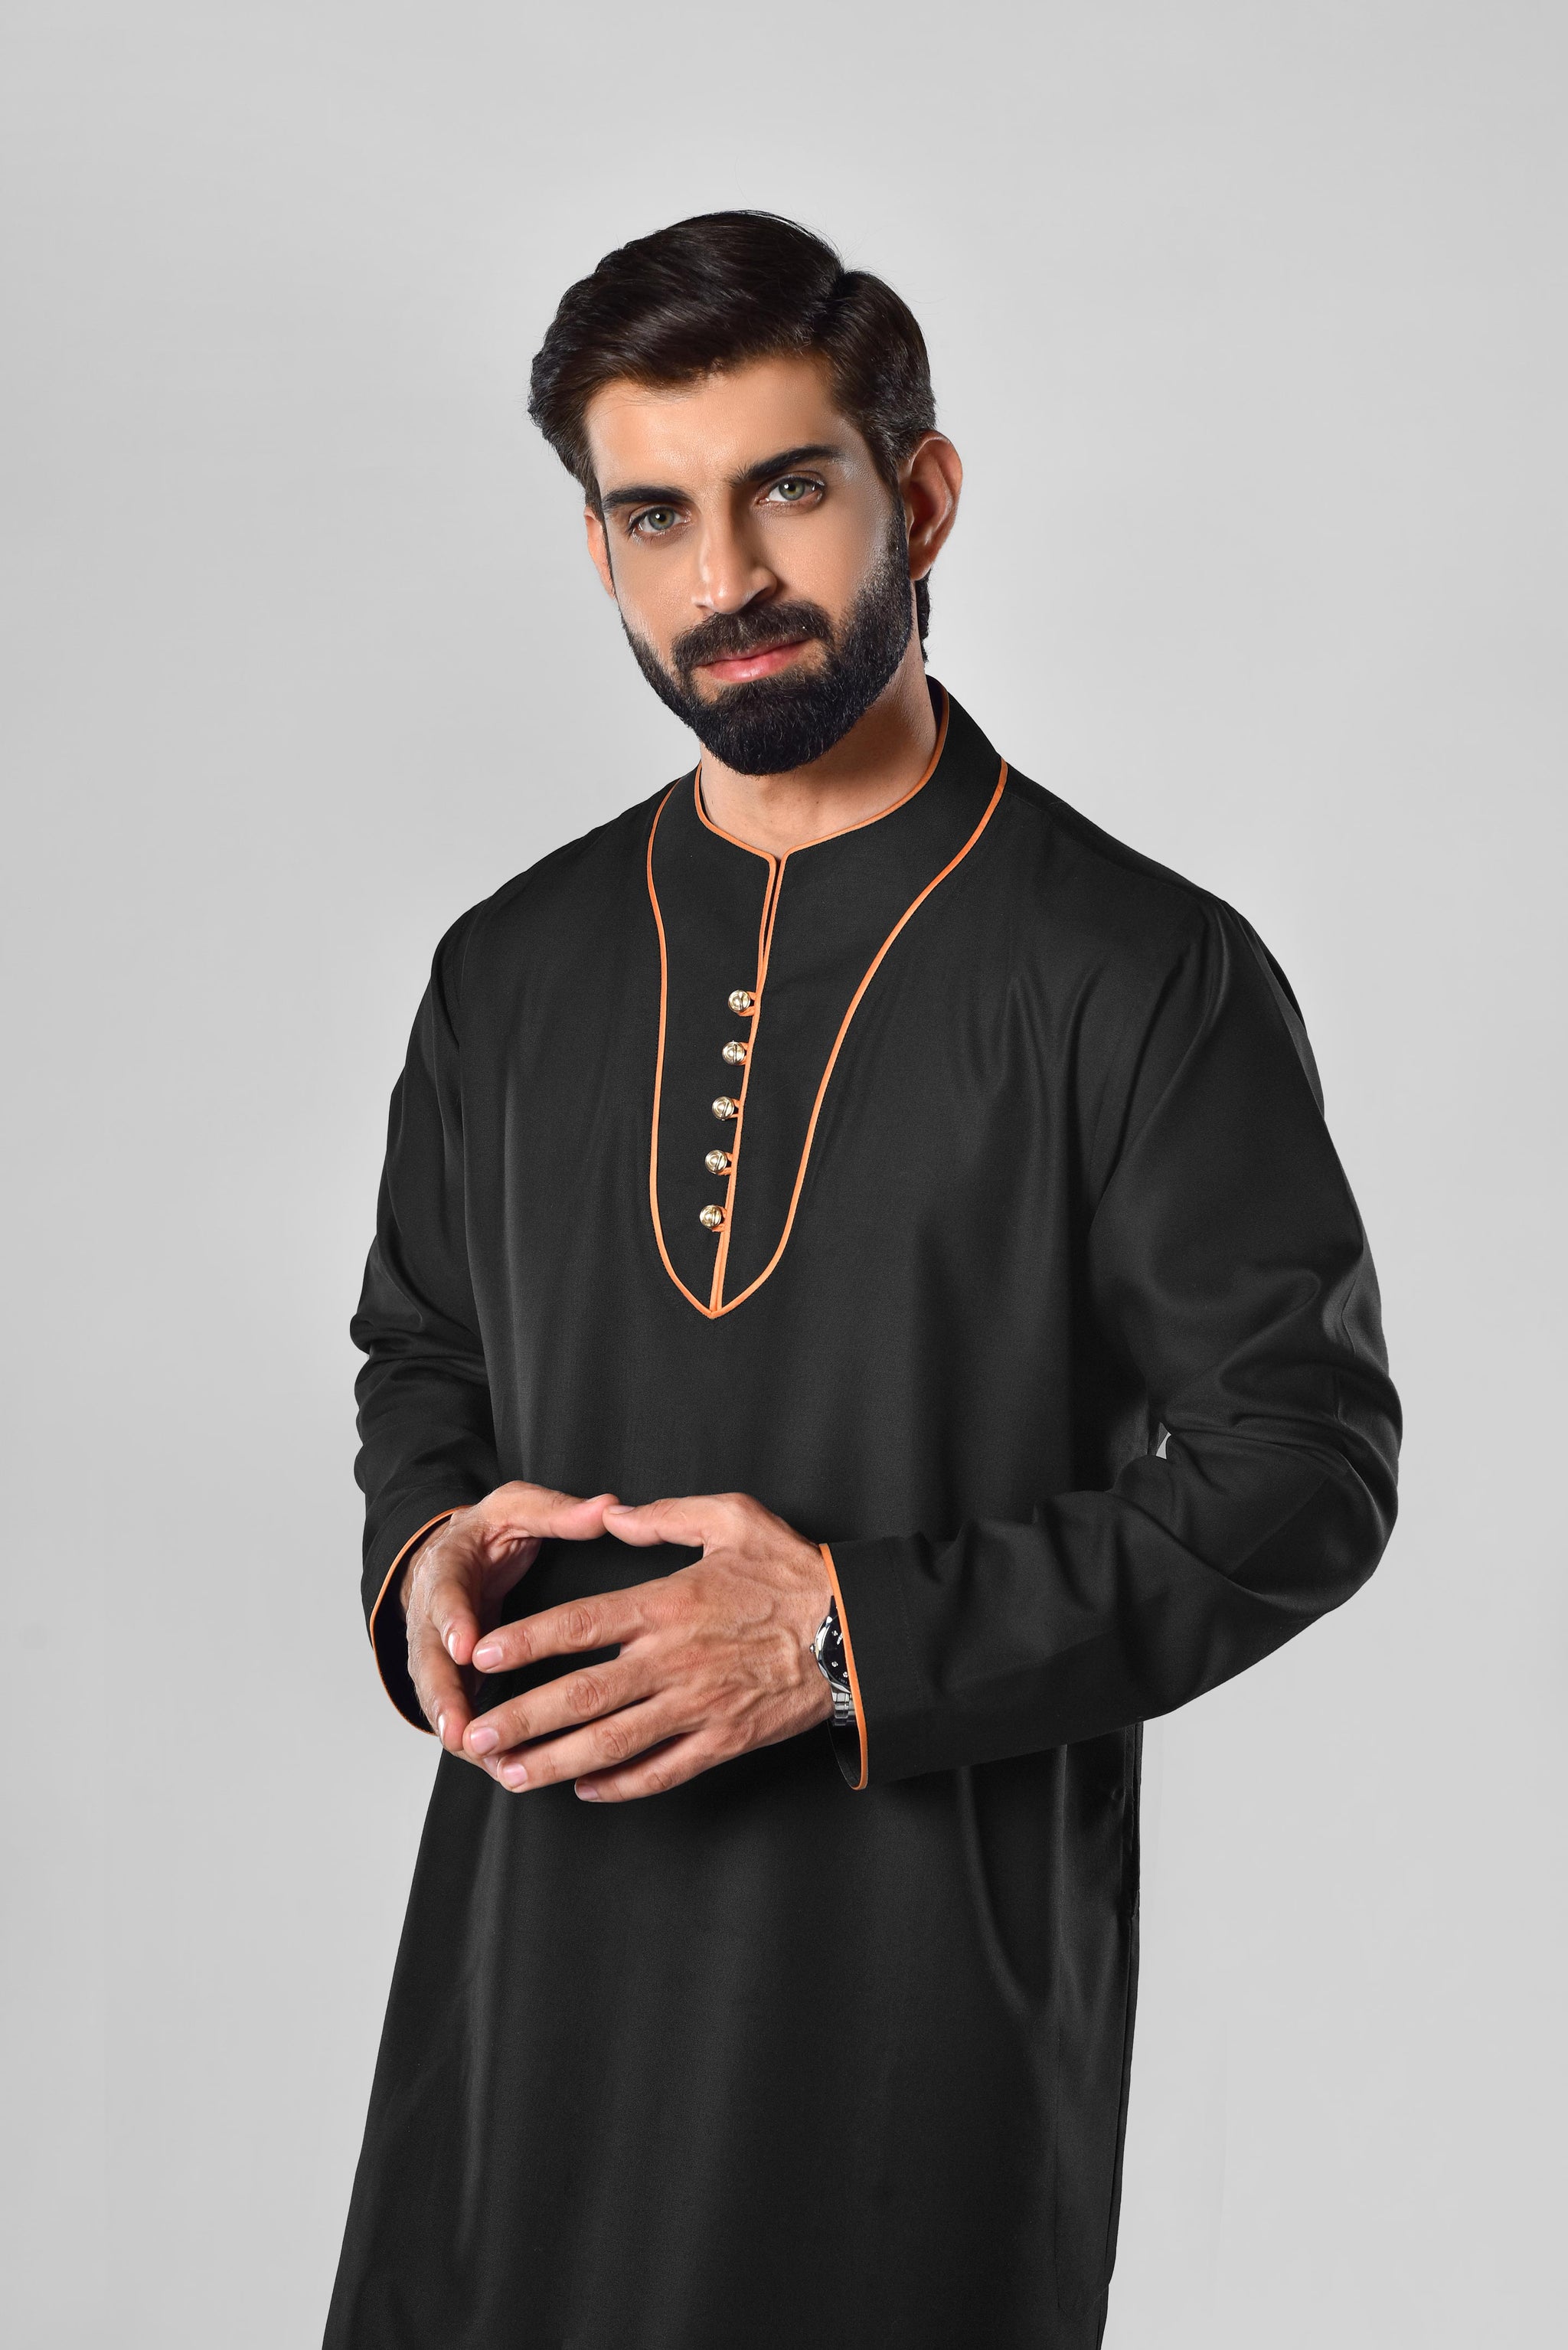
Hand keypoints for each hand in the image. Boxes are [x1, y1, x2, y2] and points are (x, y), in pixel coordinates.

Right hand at [400, 1482, 616, 1755]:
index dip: (453, 1622)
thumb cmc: (486, 1534)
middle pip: (430, 1664)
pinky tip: (505, 1770)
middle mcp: (431, 1618)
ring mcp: (435, 1655)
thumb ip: (556, 1512)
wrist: (446, 1555)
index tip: (466, 1647)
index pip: (445, 1596)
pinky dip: (477, 1745)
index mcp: (446, 1569)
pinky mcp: (449, 1681)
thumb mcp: (515, 1509)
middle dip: (444, 1699)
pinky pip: (458, 1716)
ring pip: (439, 1701)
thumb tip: (607, 1509)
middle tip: (460, 1732)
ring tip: (492, 1765)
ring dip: (461, 1734)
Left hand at [460, 1492, 835, 1801]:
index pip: (580, 1625)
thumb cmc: (792, 1571)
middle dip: (523, 1720)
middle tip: (475, 1737)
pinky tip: (586, 1789)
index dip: (526, 1643)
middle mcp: (673, 1660)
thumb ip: (666, 1514)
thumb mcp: (734, 1517)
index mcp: (668, 1604)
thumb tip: (612, 1513)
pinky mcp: (723, 1740)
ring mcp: (697, 1706)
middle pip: (582, 1695)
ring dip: (556, 1761)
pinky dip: (622, 1785)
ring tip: (511, 1775)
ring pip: (613, 1742)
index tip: (483, 1657)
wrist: (856, 1632)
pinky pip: (663, 1770)